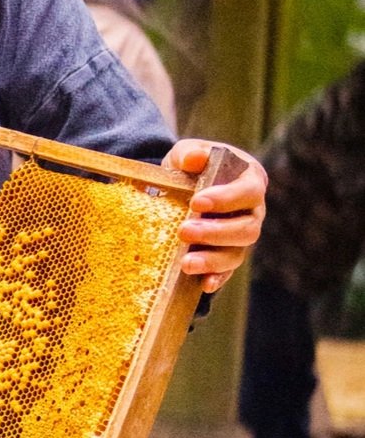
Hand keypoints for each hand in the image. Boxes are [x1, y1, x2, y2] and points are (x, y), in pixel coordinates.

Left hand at [162, 139, 266, 293]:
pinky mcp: (229, 254)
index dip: (226, 199)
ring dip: (213, 259)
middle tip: (184, 232)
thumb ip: (190, 153)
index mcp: (250, 180)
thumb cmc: (191, 165)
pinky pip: (229, 271)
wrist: (184, 184)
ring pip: (238, 252)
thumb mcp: (187, 153)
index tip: (196, 202)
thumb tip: (194, 158)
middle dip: (215, 232)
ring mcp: (243, 235)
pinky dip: (218, 277)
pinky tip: (204, 284)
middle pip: (247, 228)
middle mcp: (253, 211)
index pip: (248, 191)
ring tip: (186, 262)